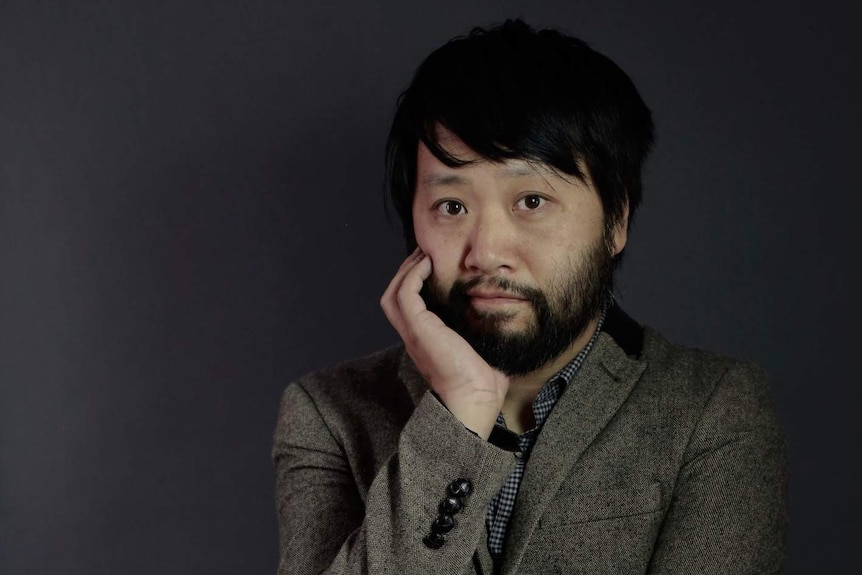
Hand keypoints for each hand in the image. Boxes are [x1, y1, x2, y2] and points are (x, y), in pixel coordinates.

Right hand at [381, 249, 508, 438]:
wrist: (475, 398)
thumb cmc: (483, 380)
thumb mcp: (481, 346)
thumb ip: (481, 329)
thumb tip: (502, 312)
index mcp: (425, 340)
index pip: (407, 307)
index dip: (415, 284)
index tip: (432, 266)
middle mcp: (414, 336)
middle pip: (393, 297)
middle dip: (406, 273)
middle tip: (424, 255)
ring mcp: (413, 332)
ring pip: (393, 293)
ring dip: (406, 271)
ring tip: (423, 256)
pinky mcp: (419, 328)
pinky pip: (405, 293)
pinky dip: (413, 275)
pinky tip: (428, 264)